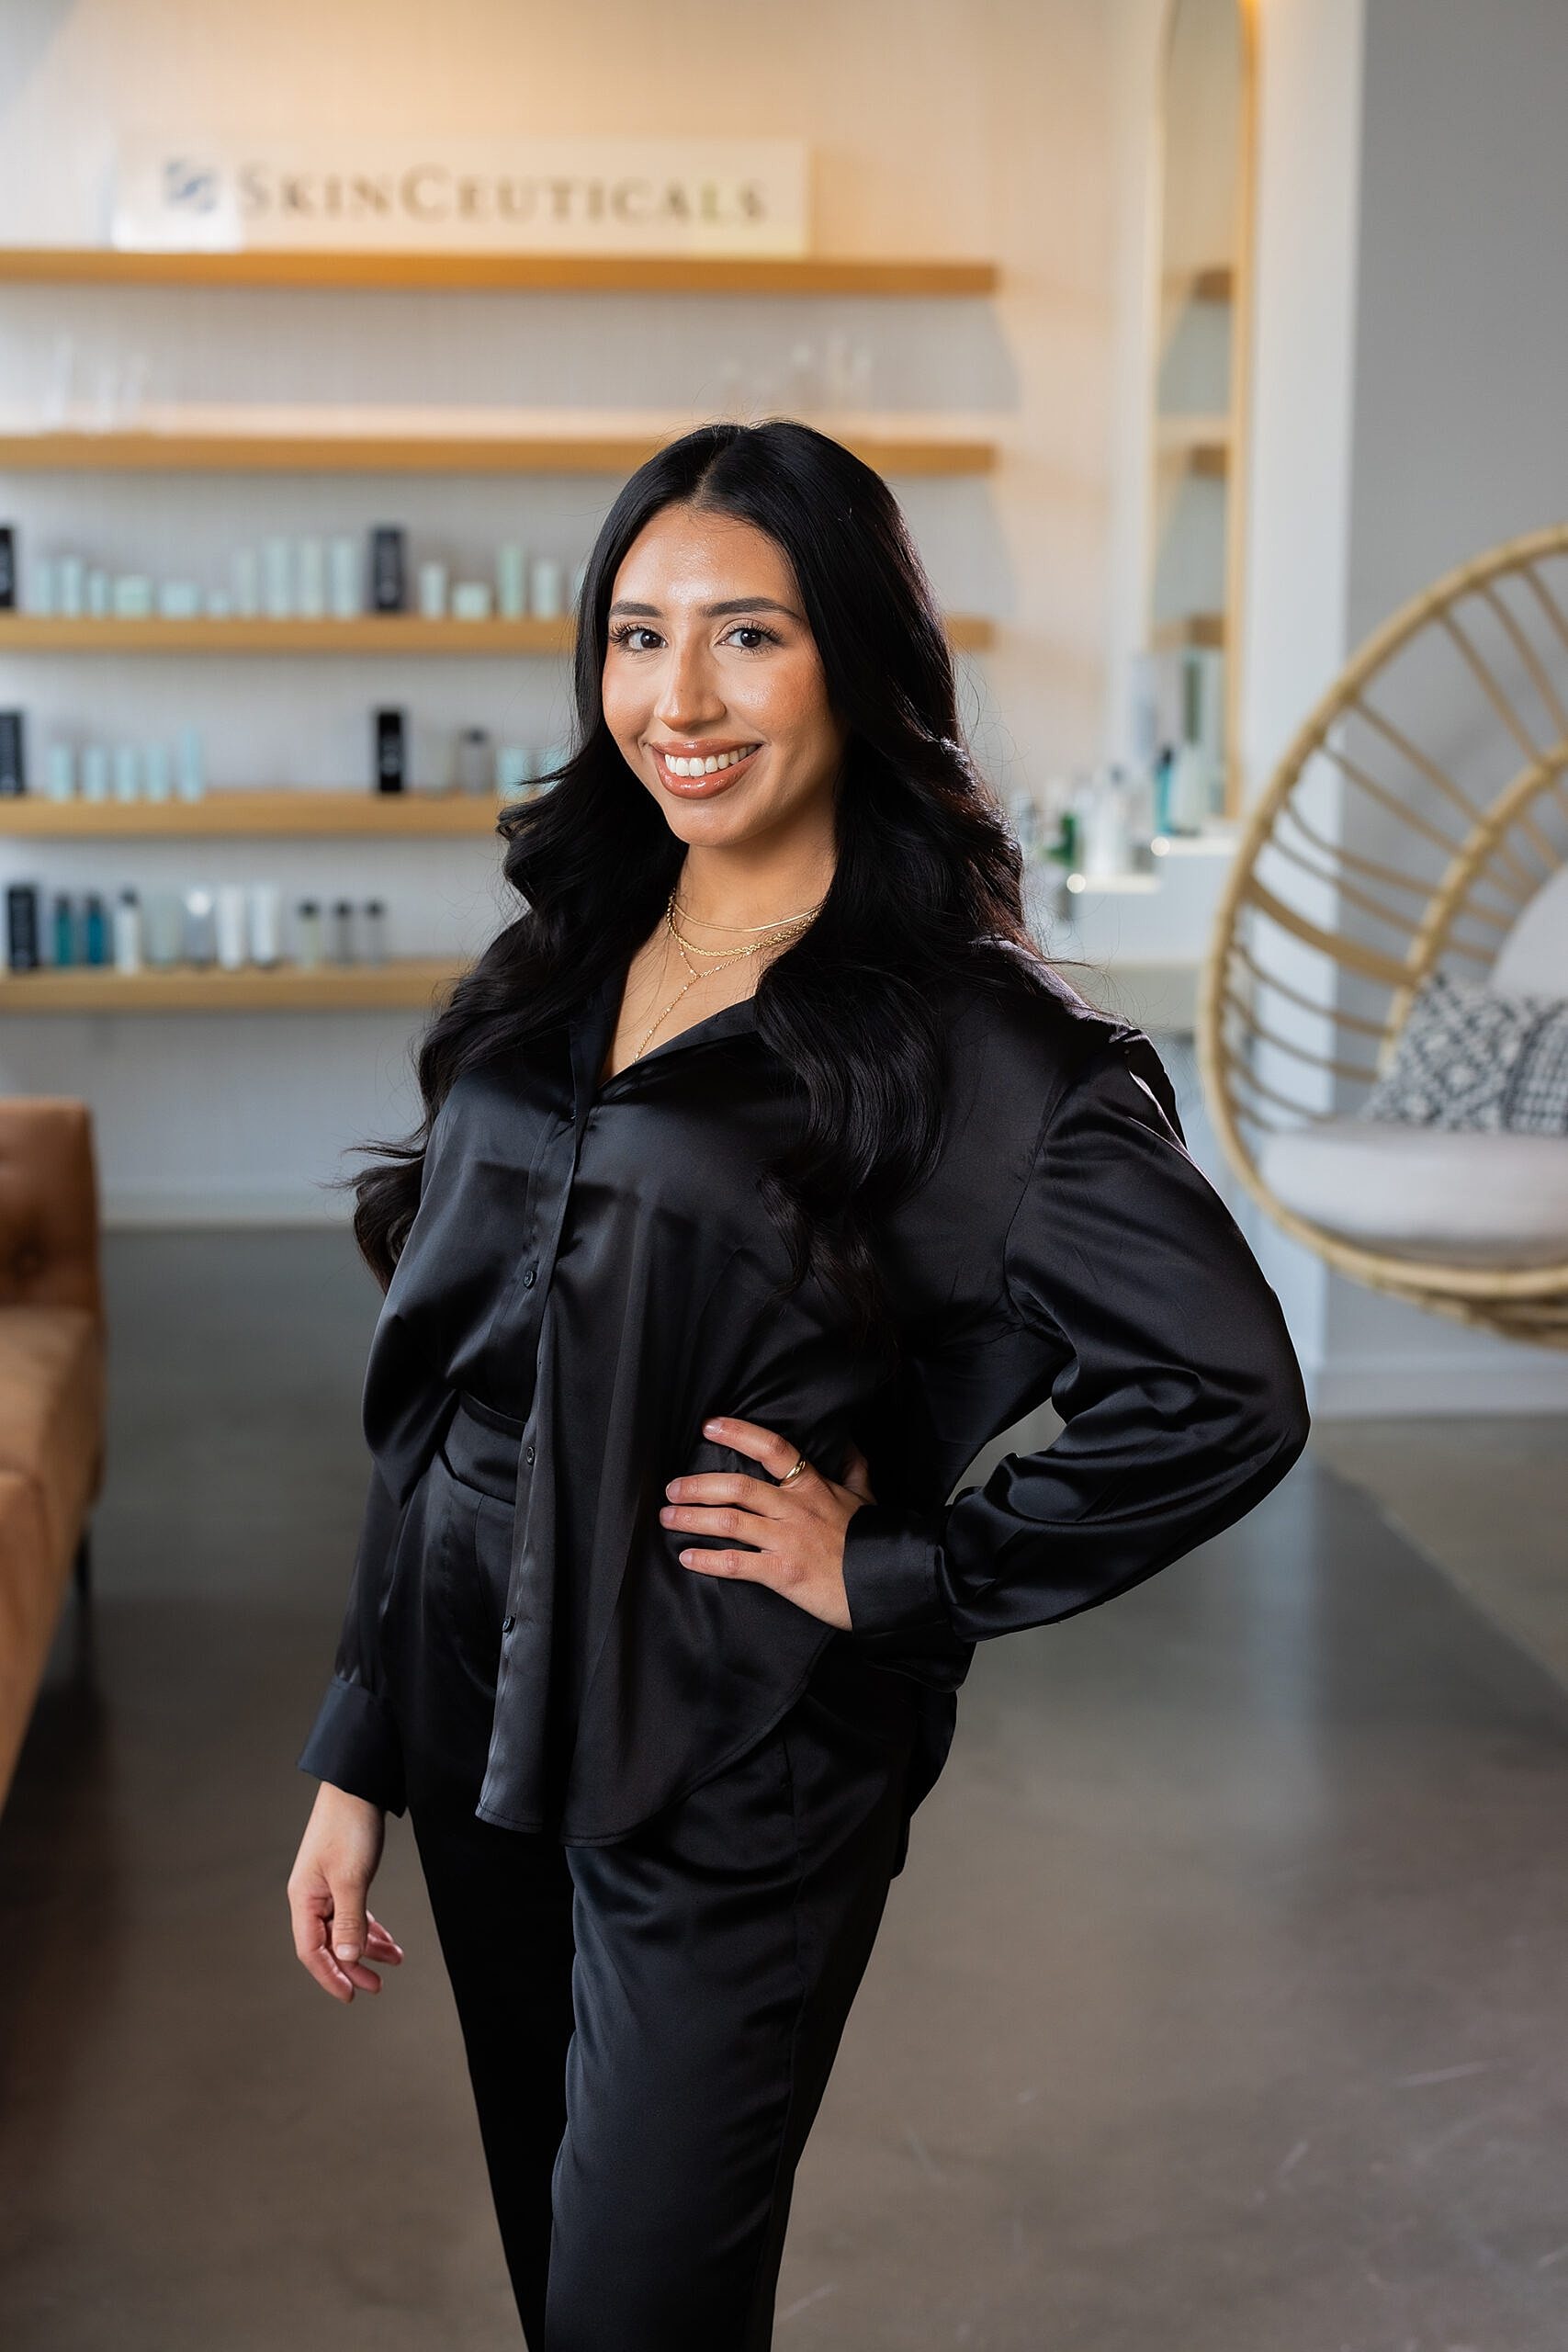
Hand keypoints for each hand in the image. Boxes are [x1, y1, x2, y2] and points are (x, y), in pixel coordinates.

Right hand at [287, 1781, 404, 2003]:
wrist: (358, 1786)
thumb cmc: (349, 1827)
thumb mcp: (352, 1878)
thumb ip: (349, 1920)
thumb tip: (346, 1958)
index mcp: (304, 1898)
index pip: (311, 1951)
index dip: (330, 1976)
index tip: (351, 1995)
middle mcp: (311, 1897)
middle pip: (328, 1944)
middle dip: (353, 1968)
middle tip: (377, 1987)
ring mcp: (327, 1888)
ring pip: (344, 1930)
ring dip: (367, 1948)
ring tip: (394, 1961)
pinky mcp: (343, 1878)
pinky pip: (354, 1914)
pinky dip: (370, 1928)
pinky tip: (388, 1940)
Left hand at [659, 1417, 876, 1630]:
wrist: (887, 1584)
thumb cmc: (874, 1540)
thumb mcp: (866, 1497)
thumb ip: (853, 1468)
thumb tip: (846, 1442)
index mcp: (812, 1486)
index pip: (772, 1449)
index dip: (738, 1433)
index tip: (710, 1426)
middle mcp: (794, 1509)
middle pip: (737, 1486)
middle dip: (698, 1485)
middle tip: (672, 1487)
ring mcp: (786, 1541)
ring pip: (729, 1521)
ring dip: (692, 1518)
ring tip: (668, 1517)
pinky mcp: (782, 1573)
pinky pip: (736, 1563)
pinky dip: (707, 1560)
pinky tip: (687, 1558)